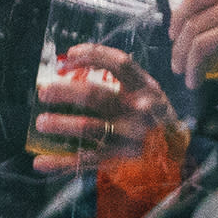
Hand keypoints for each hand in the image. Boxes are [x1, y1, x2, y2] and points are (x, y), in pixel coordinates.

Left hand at [30, 42, 178, 173]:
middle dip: (65, 92)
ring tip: (41, 122)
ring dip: (61, 124)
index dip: (92, 55)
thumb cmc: (150, 114)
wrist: (177, 152)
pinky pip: (87, 159)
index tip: (69, 56)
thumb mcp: (143, 92)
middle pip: (96, 96)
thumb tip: (65, 69)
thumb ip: (116, 80)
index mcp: (145, 87)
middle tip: (43, 92)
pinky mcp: (121, 158)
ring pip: (91, 127)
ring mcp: (131, 135)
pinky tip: (40, 162)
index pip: (120, 63)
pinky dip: (61, 162)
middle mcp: (139, 109)